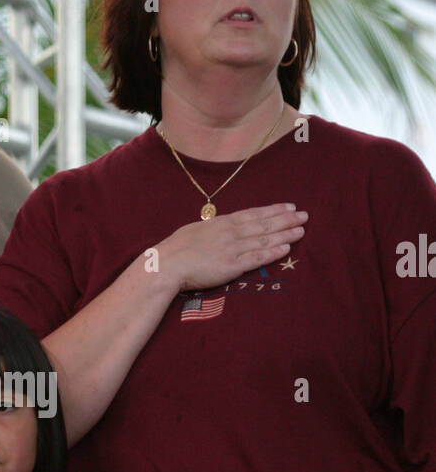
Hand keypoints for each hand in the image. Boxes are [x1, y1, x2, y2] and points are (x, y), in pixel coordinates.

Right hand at [157, 203, 306, 293]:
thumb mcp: (196, 230)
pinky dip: (273, 252)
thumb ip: (213, 229)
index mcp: (222, 222)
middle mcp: (231, 232)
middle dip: (286, 219)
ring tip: (302, 230)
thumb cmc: (176, 248)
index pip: (253, 213)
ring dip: (285, 234)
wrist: (167, 264)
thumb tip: (221, 226)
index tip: (289, 206)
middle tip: (304, 215)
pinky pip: (257, 257)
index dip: (273, 210)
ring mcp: (232, 248)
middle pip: (264, 224)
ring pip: (264, 239)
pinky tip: (286, 248)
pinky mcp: (232, 265)